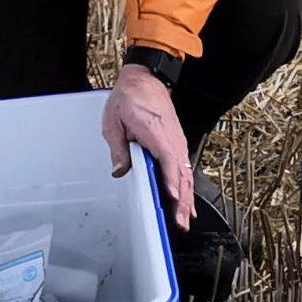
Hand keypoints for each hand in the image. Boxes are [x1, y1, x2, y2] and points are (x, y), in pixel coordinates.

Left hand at [100, 64, 193, 228]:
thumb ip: (118, 149)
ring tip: (185, 218)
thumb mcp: (114, 122)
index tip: (173, 198)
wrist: (146, 78)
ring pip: (186, 174)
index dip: (171, 181)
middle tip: (180, 222)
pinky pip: (184, 167)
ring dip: (187, 197)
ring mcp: (177, 140)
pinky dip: (186, 185)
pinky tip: (185, 199)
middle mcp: (172, 138)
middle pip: (182, 174)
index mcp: (155, 131)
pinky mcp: (177, 142)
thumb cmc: (130, 97)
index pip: (168, 160)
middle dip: (182, 200)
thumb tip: (120, 170)